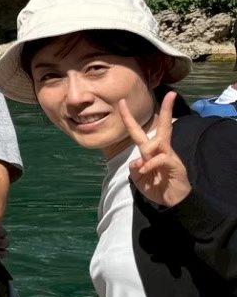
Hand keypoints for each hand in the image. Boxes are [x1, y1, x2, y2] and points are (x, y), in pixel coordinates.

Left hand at [124, 93, 191, 207]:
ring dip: (147, 154)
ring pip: (158, 142)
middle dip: (166, 110)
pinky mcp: (175, 165)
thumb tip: (138, 162)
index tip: (122, 102)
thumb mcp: (138, 178)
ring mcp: (169, 156)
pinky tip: (147, 172)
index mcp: (149, 151)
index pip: (139, 131)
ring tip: (145, 171)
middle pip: (164, 127)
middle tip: (171, 94)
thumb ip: (135, 168)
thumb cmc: (154, 186)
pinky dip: (150, 164)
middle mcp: (161, 150)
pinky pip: (160, 158)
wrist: (171, 201)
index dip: (129, 117)